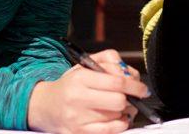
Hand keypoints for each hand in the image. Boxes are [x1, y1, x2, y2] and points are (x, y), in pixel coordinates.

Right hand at [27, 49, 147, 133]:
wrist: (46, 106)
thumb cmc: (70, 85)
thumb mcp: (85, 65)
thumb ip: (109, 61)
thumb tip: (128, 72)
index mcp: (80, 78)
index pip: (116, 82)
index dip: (135, 85)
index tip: (142, 88)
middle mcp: (78, 98)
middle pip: (119, 101)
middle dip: (130, 99)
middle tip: (131, 97)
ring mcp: (78, 119)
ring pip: (116, 116)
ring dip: (125, 111)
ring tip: (120, 106)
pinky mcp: (79, 133)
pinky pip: (110, 131)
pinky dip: (119, 124)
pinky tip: (117, 118)